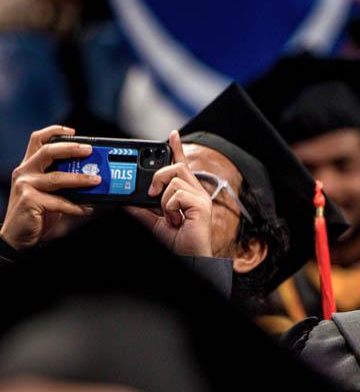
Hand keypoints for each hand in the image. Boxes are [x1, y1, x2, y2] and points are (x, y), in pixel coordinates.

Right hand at [1, 125, 97, 249]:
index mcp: (29, 166)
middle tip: (90, 150)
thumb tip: (91, 179)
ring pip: (57, 178)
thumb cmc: (36, 214)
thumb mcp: (49, 194)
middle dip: (71, 148)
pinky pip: (60, 202)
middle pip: (48, 151)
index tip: (72, 131)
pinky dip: (76, 206)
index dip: (54, 131)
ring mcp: (25, 185)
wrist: (17, 236)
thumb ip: (62, 184)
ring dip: (80, 179)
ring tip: (97, 181)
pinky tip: (88, 209)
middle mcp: (24, 172)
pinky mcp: (29, 200)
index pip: (37, 140)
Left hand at [130, 130, 213, 256]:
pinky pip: (177, 194)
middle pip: (176, 167)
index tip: (172, 135)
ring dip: (164, 199)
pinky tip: (176, 220)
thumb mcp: (152, 223)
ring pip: (174, 180)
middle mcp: (196, 193)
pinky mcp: (201, 205)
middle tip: (152, 195)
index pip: (182, 166)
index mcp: (187, 194)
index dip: (177, 149)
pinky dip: (169, 207)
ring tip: (170, 217)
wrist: (188, 257)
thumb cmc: (176, 242)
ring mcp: (200, 198)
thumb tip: (126, 201)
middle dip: (159, 176)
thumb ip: (142, 210)